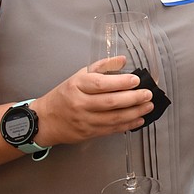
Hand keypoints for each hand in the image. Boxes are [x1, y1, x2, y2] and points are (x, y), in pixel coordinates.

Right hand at [29, 56, 154, 146]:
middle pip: (110, 102)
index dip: (121, 82)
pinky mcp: (88, 133)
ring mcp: (84, 120)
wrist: (45, 120)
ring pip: (113, 118)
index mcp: (77, 86)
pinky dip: (128, 124)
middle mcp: (80, 103)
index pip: (101, 84)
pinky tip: (139, 119)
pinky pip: (111, 129)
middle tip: (148, 94)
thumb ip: (102, 67)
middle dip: (133, 98)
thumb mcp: (79, 76)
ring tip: (148, 106)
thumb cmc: (65, 95)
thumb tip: (122, 59)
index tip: (136, 80)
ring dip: (134, 112)